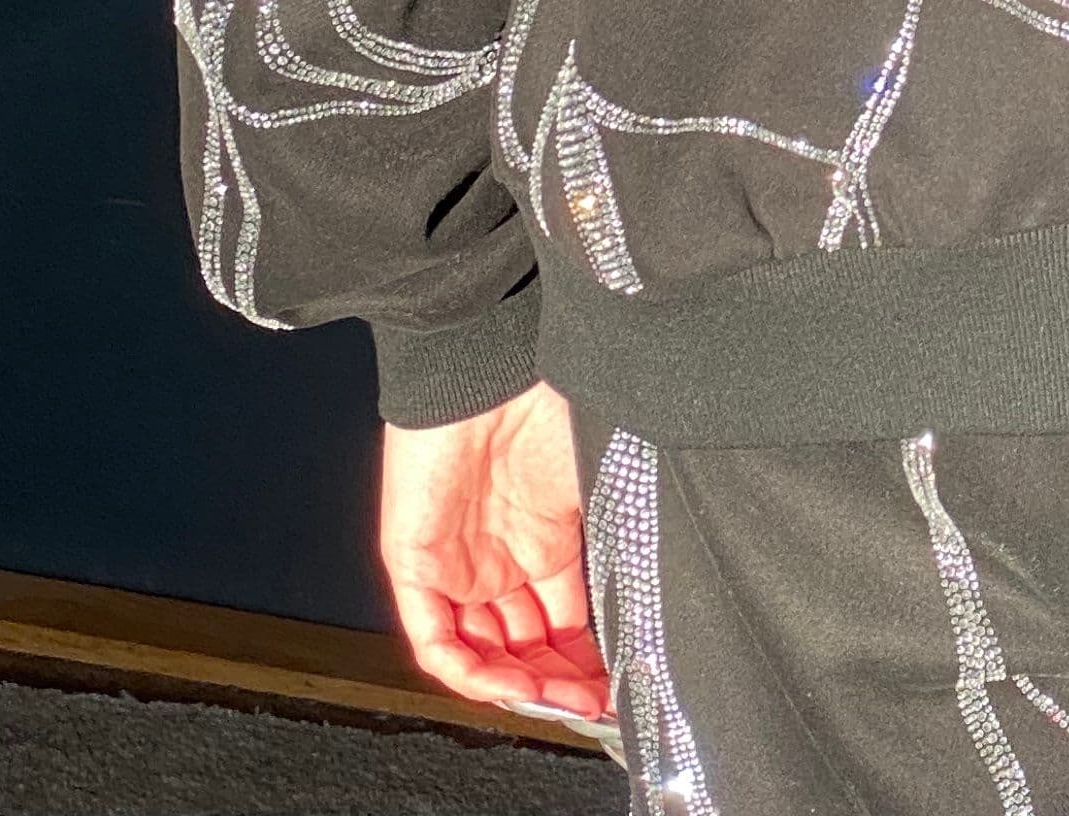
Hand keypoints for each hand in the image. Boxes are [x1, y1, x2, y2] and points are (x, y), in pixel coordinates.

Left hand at [380, 382, 612, 722]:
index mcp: (544, 539)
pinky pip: (434, 638)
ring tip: (558, 701)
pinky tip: (507, 684)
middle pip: (526, 647)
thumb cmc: (547, 403)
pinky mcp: (415, 565)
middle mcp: (501, 560)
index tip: (615, 687)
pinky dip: (469, 671)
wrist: (490, 365)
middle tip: (592, 704)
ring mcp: (457, 566)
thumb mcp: (594, 483)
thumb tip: (653, 599)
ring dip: (520, 686)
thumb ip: (614, 542)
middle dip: (560, 683)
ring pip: (482, 653)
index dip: (587, 661)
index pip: (563, 623)